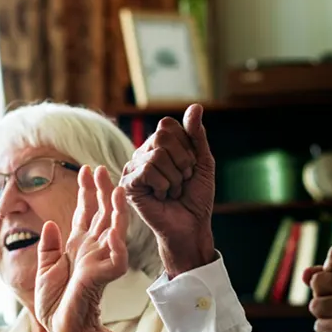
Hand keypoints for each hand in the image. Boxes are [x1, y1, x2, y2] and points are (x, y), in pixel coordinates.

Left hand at [35, 166, 129, 331]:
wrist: (63, 329)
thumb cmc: (55, 305)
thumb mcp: (44, 271)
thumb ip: (49, 247)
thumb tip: (51, 223)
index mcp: (77, 247)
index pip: (84, 214)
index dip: (86, 193)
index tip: (85, 171)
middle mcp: (92, 250)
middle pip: (100, 214)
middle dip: (100, 191)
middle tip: (100, 168)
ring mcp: (101, 261)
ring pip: (114, 228)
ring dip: (115, 207)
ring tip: (115, 187)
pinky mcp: (106, 275)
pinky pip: (117, 254)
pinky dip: (118, 238)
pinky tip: (117, 221)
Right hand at [120, 104, 215, 277]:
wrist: (191, 225)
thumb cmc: (196, 196)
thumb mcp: (203, 161)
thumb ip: (196, 134)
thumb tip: (195, 106)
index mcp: (159, 145)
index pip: (168, 126)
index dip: (187, 147)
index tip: (191, 167)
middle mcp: (143, 153)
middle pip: (161, 136)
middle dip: (182, 161)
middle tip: (183, 180)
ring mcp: (133, 168)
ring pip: (157, 155)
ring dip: (174, 178)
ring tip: (173, 191)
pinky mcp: (128, 184)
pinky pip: (148, 171)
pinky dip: (164, 186)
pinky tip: (162, 197)